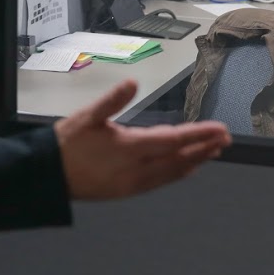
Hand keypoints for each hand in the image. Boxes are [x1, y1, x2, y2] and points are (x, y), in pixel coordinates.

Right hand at [55, 81, 230, 199]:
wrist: (48, 175)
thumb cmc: (67, 144)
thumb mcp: (87, 116)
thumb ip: (112, 100)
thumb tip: (132, 84)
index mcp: (128, 148)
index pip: (173, 141)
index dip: (198, 135)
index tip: (219, 129)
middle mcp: (135, 170)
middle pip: (179, 159)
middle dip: (204, 149)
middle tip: (225, 139)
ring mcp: (133, 183)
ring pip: (172, 173)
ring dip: (195, 161)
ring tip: (213, 151)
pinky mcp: (128, 190)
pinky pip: (160, 182)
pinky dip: (177, 173)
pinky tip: (186, 168)